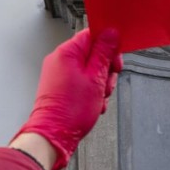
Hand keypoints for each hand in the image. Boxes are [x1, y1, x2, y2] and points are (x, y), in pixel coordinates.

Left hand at [12, 28, 122, 169]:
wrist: (53, 135)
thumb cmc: (70, 111)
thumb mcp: (95, 78)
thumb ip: (104, 53)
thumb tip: (111, 34)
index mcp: (67, 52)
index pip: (92, 35)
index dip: (108, 47)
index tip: (116, 60)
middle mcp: (60, 60)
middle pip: (93, 54)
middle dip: (105, 70)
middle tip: (106, 85)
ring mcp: (59, 74)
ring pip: (90, 71)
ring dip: (100, 84)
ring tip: (98, 98)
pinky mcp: (60, 88)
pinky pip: (82, 83)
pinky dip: (91, 93)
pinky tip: (93, 104)